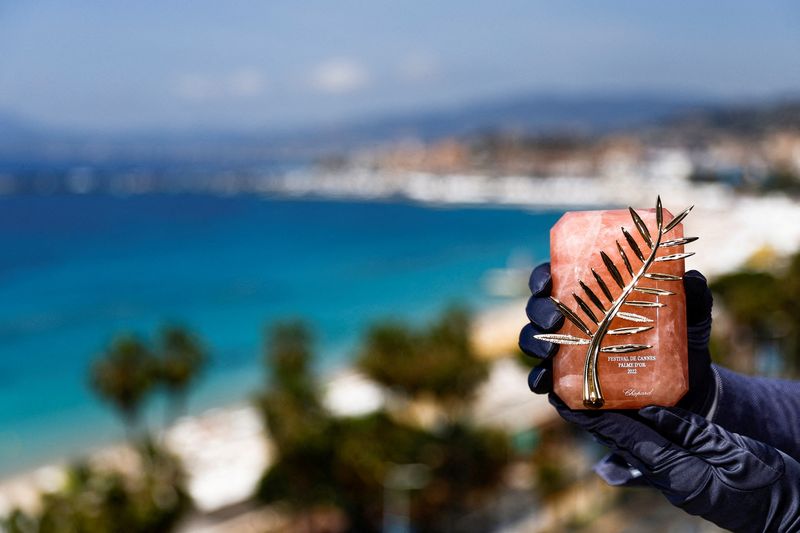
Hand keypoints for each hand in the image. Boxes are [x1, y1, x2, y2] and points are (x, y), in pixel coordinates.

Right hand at [519, 262, 715, 414]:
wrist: (686, 390)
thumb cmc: (680, 344)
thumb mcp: (689, 317)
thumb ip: (692, 295)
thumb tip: (692, 278)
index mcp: (592, 297)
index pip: (556, 280)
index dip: (542, 278)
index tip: (547, 282)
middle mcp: (573, 322)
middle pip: (538, 309)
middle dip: (537, 311)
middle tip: (554, 319)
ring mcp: (567, 354)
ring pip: (534, 342)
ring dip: (534, 343)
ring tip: (550, 351)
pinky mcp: (569, 385)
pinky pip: (543, 382)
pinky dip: (538, 380)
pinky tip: (544, 381)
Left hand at [552, 397, 799, 531]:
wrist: (790, 514)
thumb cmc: (768, 484)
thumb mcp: (732, 452)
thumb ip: (691, 432)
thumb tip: (650, 409)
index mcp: (678, 471)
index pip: (627, 438)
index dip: (596, 419)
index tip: (568, 402)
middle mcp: (670, 478)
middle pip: (622, 442)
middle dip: (592, 420)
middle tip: (565, 395)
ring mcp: (676, 481)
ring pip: (633, 447)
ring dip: (608, 425)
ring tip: (585, 401)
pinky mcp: (686, 479)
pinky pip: (651, 453)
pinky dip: (633, 434)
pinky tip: (625, 420)